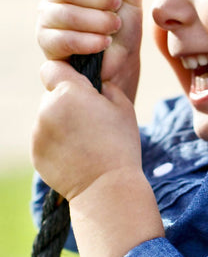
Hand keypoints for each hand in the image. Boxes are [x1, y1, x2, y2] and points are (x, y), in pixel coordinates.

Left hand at [32, 60, 163, 256]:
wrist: (107, 188)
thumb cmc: (121, 144)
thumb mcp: (123, 106)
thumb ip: (103, 87)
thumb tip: (92, 83)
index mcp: (69, 92)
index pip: (52, 68)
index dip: (66, 75)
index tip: (80, 88)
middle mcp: (46, 108)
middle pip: (51, 95)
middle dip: (67, 102)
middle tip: (91, 121)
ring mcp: (37, 132)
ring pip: (48, 117)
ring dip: (62, 123)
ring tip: (86, 142)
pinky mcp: (35, 152)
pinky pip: (45, 138)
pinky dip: (57, 143)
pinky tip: (78, 155)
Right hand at [38, 0, 142, 102]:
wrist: (124, 60)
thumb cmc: (123, 23)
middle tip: (116, 7)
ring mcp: (47, 17)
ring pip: (66, 14)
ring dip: (99, 21)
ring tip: (113, 26)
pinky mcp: (48, 43)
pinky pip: (64, 39)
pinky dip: (91, 41)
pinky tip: (104, 42)